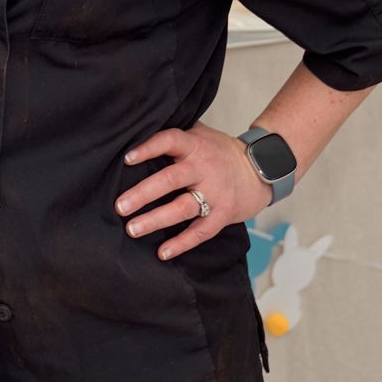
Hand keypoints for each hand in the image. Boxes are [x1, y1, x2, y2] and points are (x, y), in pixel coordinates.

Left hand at [113, 124, 273, 261]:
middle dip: (143, 194)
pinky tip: (163, 253)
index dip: (148, 148)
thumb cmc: (219, 151)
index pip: (169, 141)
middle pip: (170, 179)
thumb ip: (175, 134)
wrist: (261, 168)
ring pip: (182, 208)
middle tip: (120, 206)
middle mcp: (203, 168)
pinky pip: (201, 231)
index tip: (126, 159)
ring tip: (132, 229)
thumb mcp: (200, 134)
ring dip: (155, 220)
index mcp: (195, 145)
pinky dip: (182, 243)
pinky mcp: (223, 214)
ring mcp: (215, 193)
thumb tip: (139, 128)